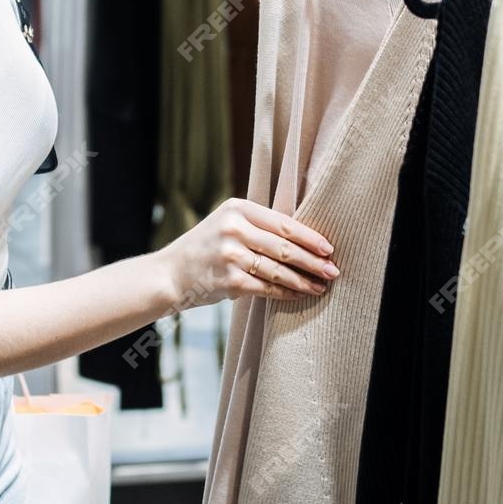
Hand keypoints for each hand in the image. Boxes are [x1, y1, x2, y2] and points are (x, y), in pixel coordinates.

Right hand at [160, 198, 337, 309]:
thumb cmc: (205, 249)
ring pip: (279, 270)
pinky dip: (287, 293)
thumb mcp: (227, 224)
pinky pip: (267, 288)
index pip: (284, 223)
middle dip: (313, 261)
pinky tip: (300, 295)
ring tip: (322, 286)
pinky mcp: (229, 280)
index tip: (329, 248)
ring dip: (304, 280)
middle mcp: (234, 228)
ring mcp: (231, 255)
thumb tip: (306, 240)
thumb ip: (258, 226)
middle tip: (333, 271)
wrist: (169, 274)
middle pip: (285, 247)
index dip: (311, 237)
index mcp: (238, 208)